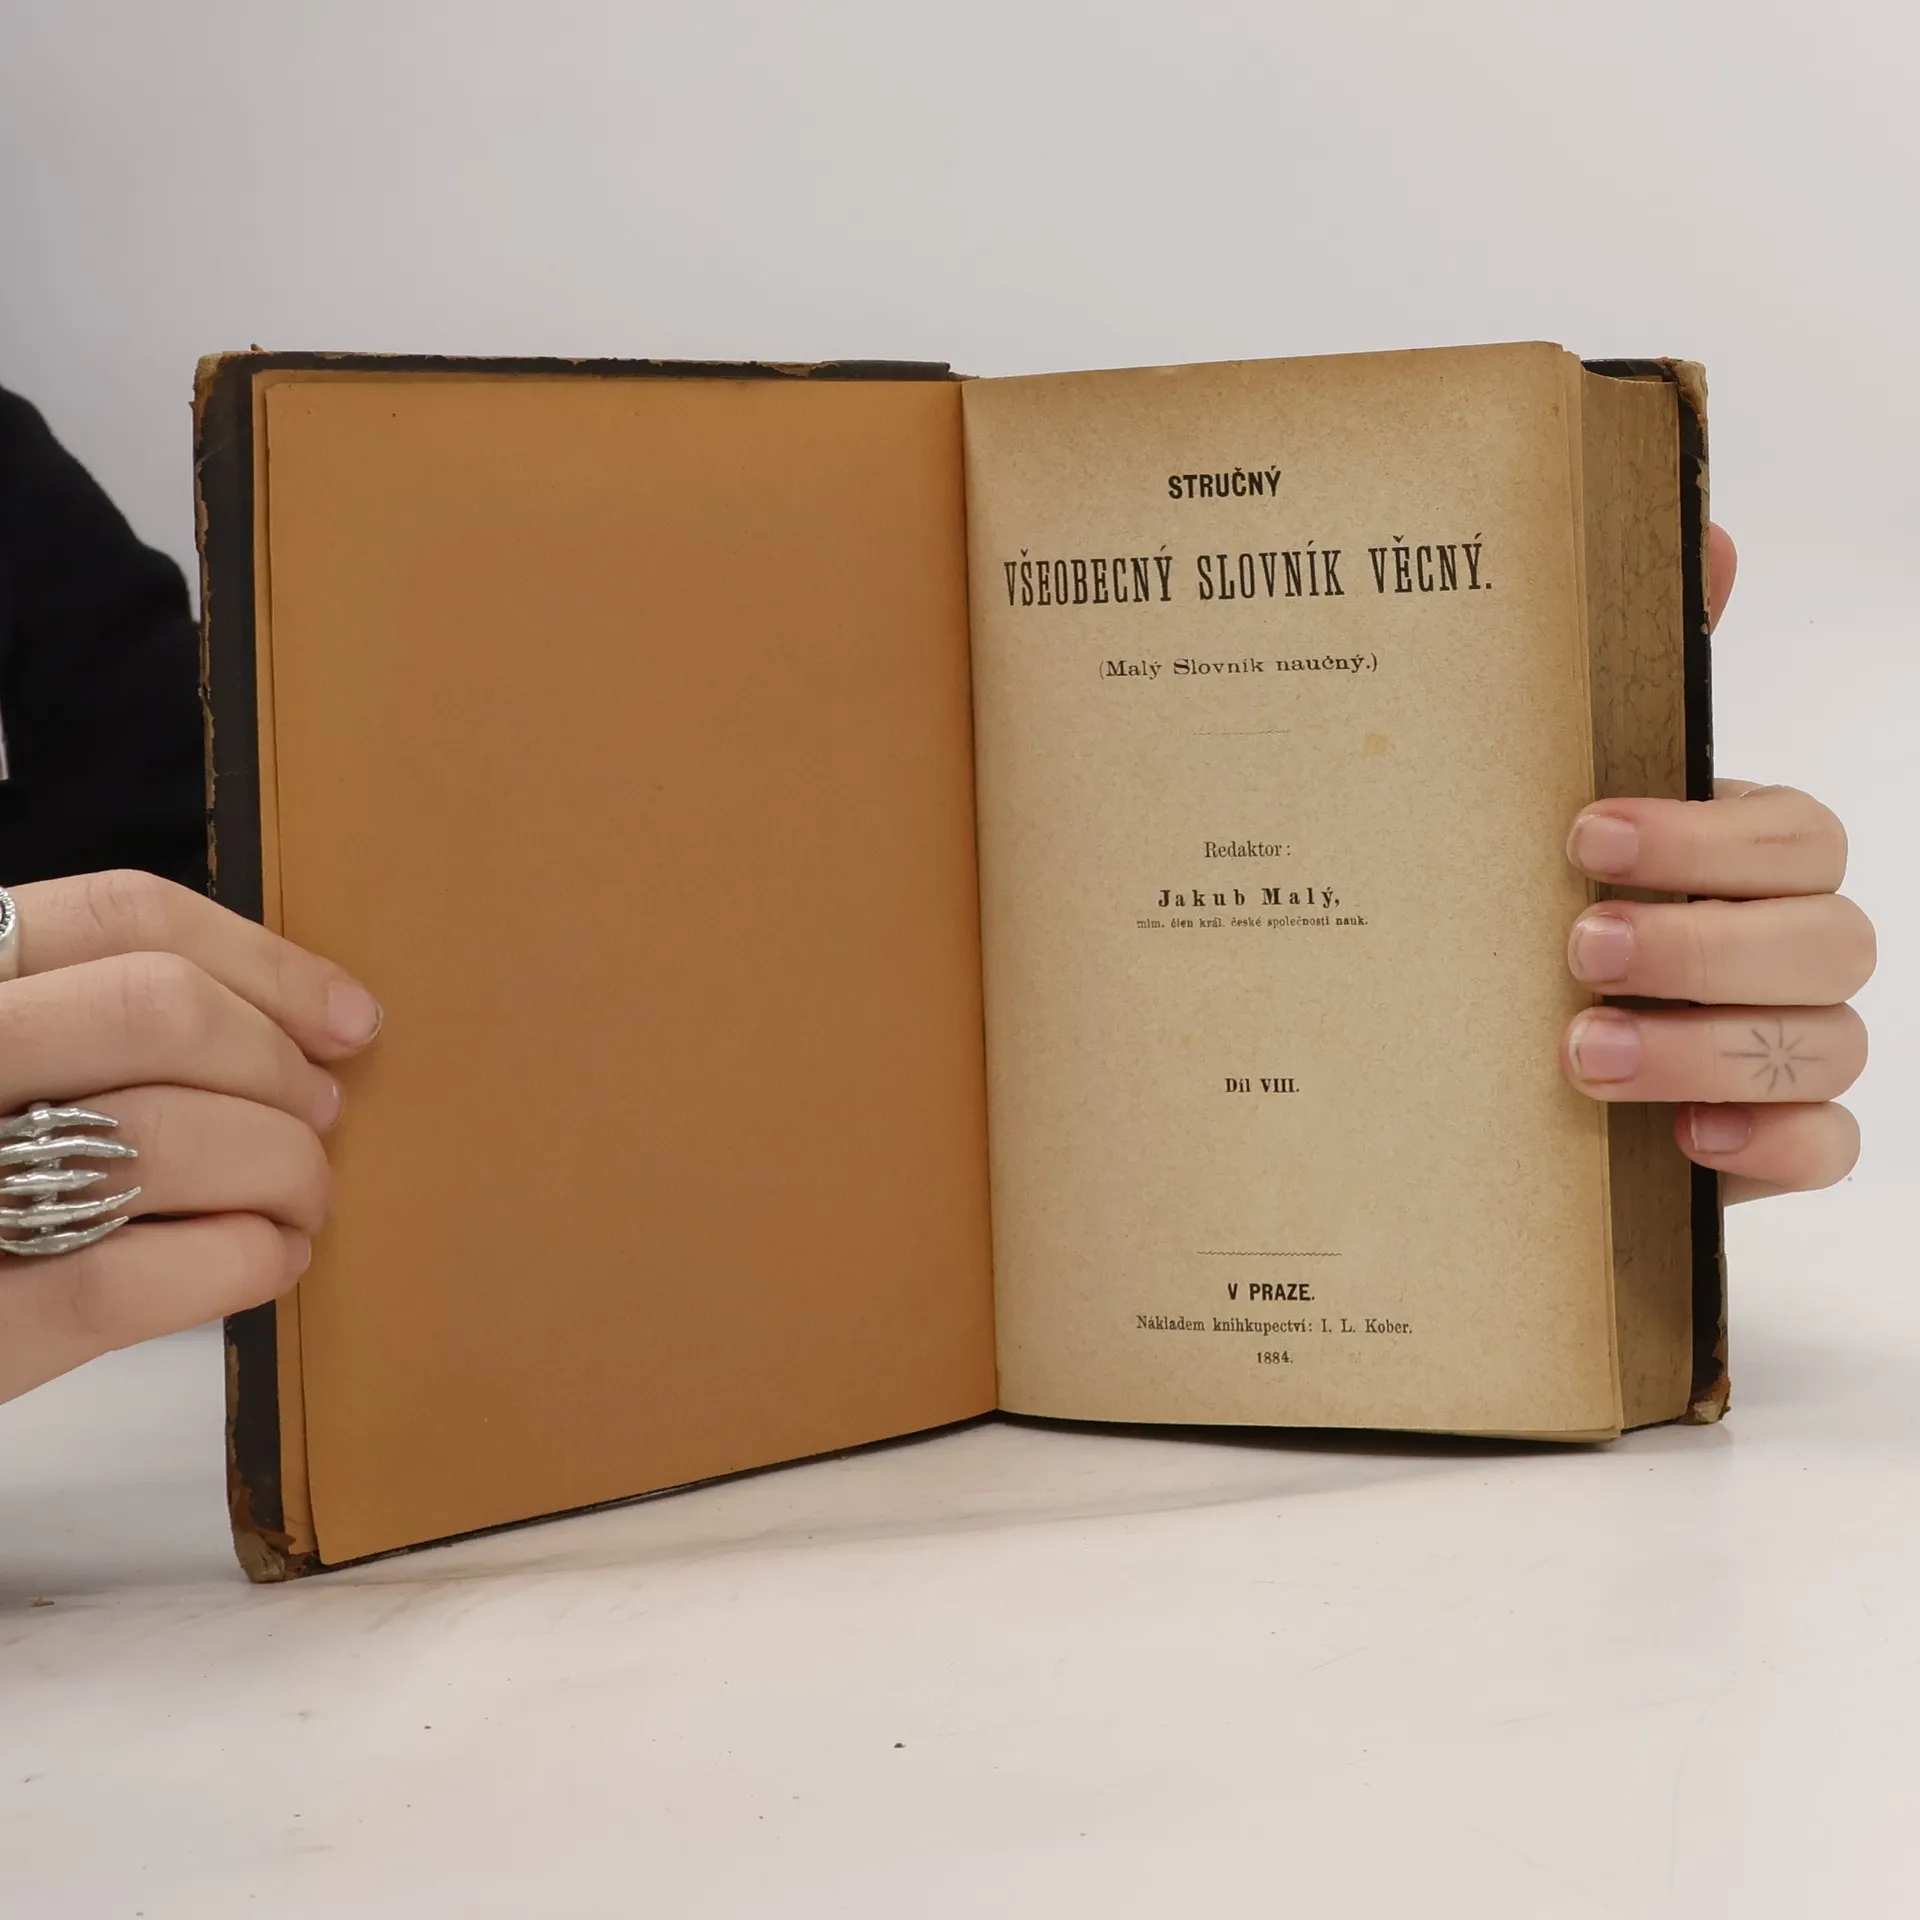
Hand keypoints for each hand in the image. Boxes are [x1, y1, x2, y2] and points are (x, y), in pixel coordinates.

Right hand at [0, 870, 381, 1403]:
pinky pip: (129, 1281)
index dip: (265, 964)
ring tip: (304, 1198)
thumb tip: (311, 1024)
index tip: (349, 1020)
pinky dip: (238, 1261)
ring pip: (163, 1136)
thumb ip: (93, 1021)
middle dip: (276, 1068)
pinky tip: (271, 1259)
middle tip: (322, 1117)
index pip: (118, 917)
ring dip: (282, 1168)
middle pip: (156, 1012)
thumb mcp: (8, 1055)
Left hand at [1560, 525, 1872, 1201]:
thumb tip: (1709, 532)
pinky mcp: (1782, 1137)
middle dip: (1698, 945)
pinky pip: (1829, 1145)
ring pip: (1827, 1045)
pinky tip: (1686, 1135)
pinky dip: (1769, 1143)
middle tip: (1577, 947)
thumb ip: (1648, 671)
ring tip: (1579, 1049)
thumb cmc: (1566, 896)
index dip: (1703, 838)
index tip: (1585, 835)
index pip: (1797, 836)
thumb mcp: (1581, 788)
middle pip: (1825, 943)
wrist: (1522, 1035)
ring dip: (1702, 1046)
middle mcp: (1800, 946)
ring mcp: (1801, 1044)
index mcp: (1762, 857)